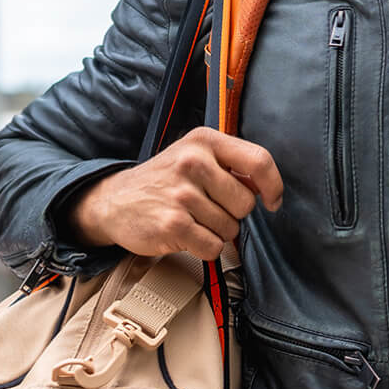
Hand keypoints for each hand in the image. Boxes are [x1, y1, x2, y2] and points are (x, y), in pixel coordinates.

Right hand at [67, 130, 283, 261]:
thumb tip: (265, 189)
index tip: (271, 201)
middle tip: (207, 208)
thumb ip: (229, 164)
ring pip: (230, 228)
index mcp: (204, 141)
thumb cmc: (163, 180)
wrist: (115, 200)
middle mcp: (193, 162)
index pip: (259, 161)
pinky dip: (204, 248)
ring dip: (216, 232)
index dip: (273, 186)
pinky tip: (186, 234)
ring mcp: (182, 193)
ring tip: (191, 219)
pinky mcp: (173, 224)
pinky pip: (213, 247)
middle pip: (246, 203)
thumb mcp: (194, 155)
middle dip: (233, 214)